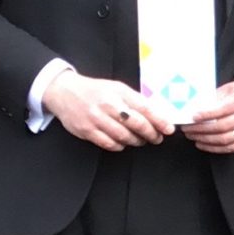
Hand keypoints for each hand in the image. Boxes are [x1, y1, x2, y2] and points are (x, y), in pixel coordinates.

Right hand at [42, 70, 174, 151]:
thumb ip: (134, 99)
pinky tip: (123, 143)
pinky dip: (120, 146)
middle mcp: (108, 105)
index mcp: (118, 92)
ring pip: (124, 136)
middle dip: (151, 134)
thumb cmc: (95, 90)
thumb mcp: (116, 88)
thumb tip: (155, 113)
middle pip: (136, 124)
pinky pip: (108, 144)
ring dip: (136, 141)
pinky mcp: (86, 131)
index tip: (169, 129)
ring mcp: (96, 119)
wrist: (65, 91)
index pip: (144, 108)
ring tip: (141, 140)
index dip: (159, 120)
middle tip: (157, 138)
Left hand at [182, 80, 233, 153]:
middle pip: (223, 126)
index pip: (224, 109)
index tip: (194, 117)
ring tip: (192, 136)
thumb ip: (214, 97)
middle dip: (201, 129)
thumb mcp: (228, 89)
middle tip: (188, 128)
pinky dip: (213, 148)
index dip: (207, 115)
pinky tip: (201, 144)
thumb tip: (195, 107)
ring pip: (225, 139)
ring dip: (205, 140)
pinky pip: (229, 148)